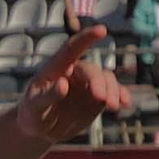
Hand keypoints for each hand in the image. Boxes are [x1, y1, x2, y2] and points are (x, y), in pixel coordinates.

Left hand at [16, 27, 131, 143]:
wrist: (41, 129)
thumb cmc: (32, 112)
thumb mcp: (34, 106)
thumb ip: (48, 95)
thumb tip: (63, 83)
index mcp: (56, 68)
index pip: (71, 48)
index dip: (86, 38)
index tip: (102, 30)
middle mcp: (74, 72)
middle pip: (92, 70)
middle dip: (99, 82)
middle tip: (101, 99)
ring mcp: (88, 84)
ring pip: (106, 79)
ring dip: (113, 90)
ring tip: (113, 106)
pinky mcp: (98, 97)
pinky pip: (113, 92)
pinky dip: (121, 96)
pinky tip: (126, 103)